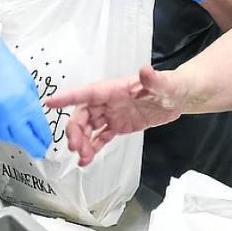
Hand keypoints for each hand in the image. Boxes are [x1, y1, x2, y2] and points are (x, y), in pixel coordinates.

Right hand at [0, 34, 50, 157]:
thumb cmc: (10, 71)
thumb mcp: (30, 88)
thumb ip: (33, 108)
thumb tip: (38, 125)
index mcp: (25, 102)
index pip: (39, 128)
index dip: (45, 138)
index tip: (47, 142)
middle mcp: (9, 111)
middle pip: (24, 138)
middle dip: (34, 147)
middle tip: (40, 150)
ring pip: (9, 138)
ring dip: (20, 142)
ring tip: (26, 141)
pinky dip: (5, 135)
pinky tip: (11, 134)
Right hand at [45, 66, 187, 165]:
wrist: (181, 97)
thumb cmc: (173, 86)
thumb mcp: (166, 84)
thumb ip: (154, 80)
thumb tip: (145, 70)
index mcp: (115, 88)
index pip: (88, 92)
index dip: (68, 97)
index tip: (50, 103)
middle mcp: (110, 101)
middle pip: (84, 114)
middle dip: (75, 130)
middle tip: (75, 147)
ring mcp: (113, 114)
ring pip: (89, 128)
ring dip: (82, 142)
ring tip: (82, 158)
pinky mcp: (120, 126)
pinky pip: (101, 137)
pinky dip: (92, 148)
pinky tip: (86, 160)